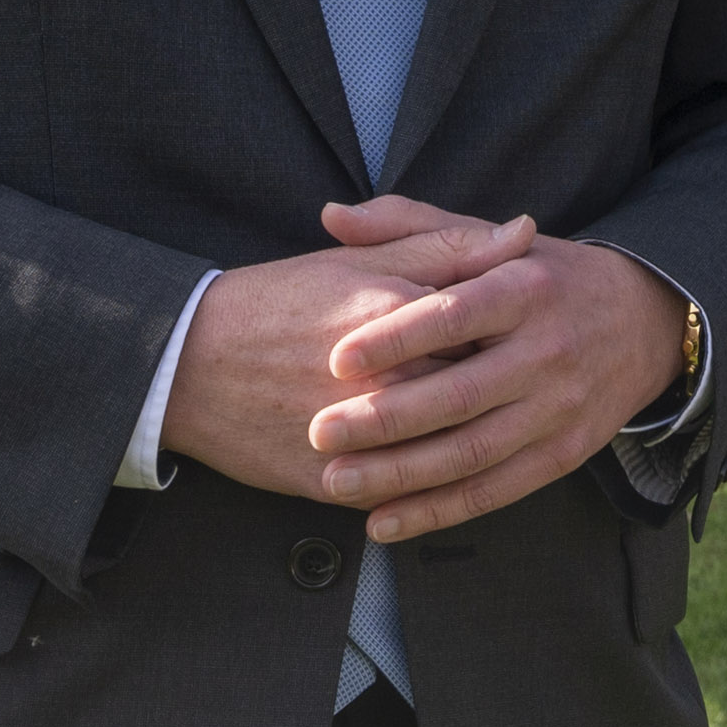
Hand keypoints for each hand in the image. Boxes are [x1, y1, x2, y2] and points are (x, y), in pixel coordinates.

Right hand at [159, 210, 533, 497]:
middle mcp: (384, 380)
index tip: (538, 331)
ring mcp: (359, 439)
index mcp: (397, 313)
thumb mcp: (364, 258)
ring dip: (479, 445)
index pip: (494, 327)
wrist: (188, 363)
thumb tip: (525, 231)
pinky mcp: (332, 483)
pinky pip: (401, 495)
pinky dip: (431, 492)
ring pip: (447, 455)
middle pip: (478, 393)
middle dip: (509, 392)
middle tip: (528, 384)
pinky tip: (454, 474)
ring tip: (497, 428)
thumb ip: (449, 245)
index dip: (522, 332)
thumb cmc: (280, 301)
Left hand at [300, 191, 690, 542]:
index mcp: (527, 288)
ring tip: (335, 480)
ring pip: (472, 452)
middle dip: (385, 418)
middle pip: (460, 394)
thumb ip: (413, 225)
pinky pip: (495, 490)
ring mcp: (559, 408)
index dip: (396, 339)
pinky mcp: (564, 454)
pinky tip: (384, 520)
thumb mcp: (494, 242)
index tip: (337, 359)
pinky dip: (438, 512)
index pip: (456, 314)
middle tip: (320, 430)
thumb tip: (332, 216)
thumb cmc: (547, 277)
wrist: (645, 322)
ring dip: (401, 473)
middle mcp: (549, 350)